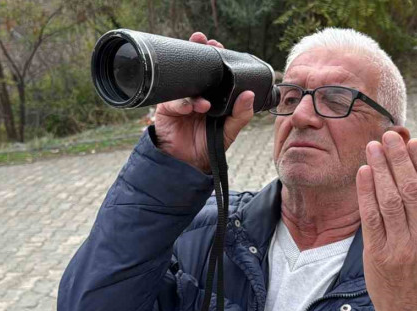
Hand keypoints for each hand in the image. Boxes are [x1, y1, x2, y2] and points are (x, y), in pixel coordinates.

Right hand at [153, 32, 254, 173]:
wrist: (188, 162)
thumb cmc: (209, 144)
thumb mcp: (230, 130)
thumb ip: (241, 115)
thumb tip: (249, 95)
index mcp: (212, 95)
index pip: (213, 71)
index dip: (214, 57)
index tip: (217, 46)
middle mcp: (196, 94)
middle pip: (195, 69)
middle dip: (198, 54)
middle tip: (203, 43)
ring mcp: (180, 99)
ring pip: (183, 83)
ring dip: (193, 86)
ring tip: (203, 104)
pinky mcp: (167, 109)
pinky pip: (173, 102)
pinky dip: (181, 104)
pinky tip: (188, 109)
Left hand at [356, 131, 416, 310]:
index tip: (415, 142)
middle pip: (411, 189)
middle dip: (399, 159)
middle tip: (390, 136)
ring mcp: (401, 248)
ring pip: (389, 199)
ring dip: (380, 169)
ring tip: (373, 147)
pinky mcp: (378, 256)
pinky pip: (371, 218)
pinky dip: (366, 193)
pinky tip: (364, 173)